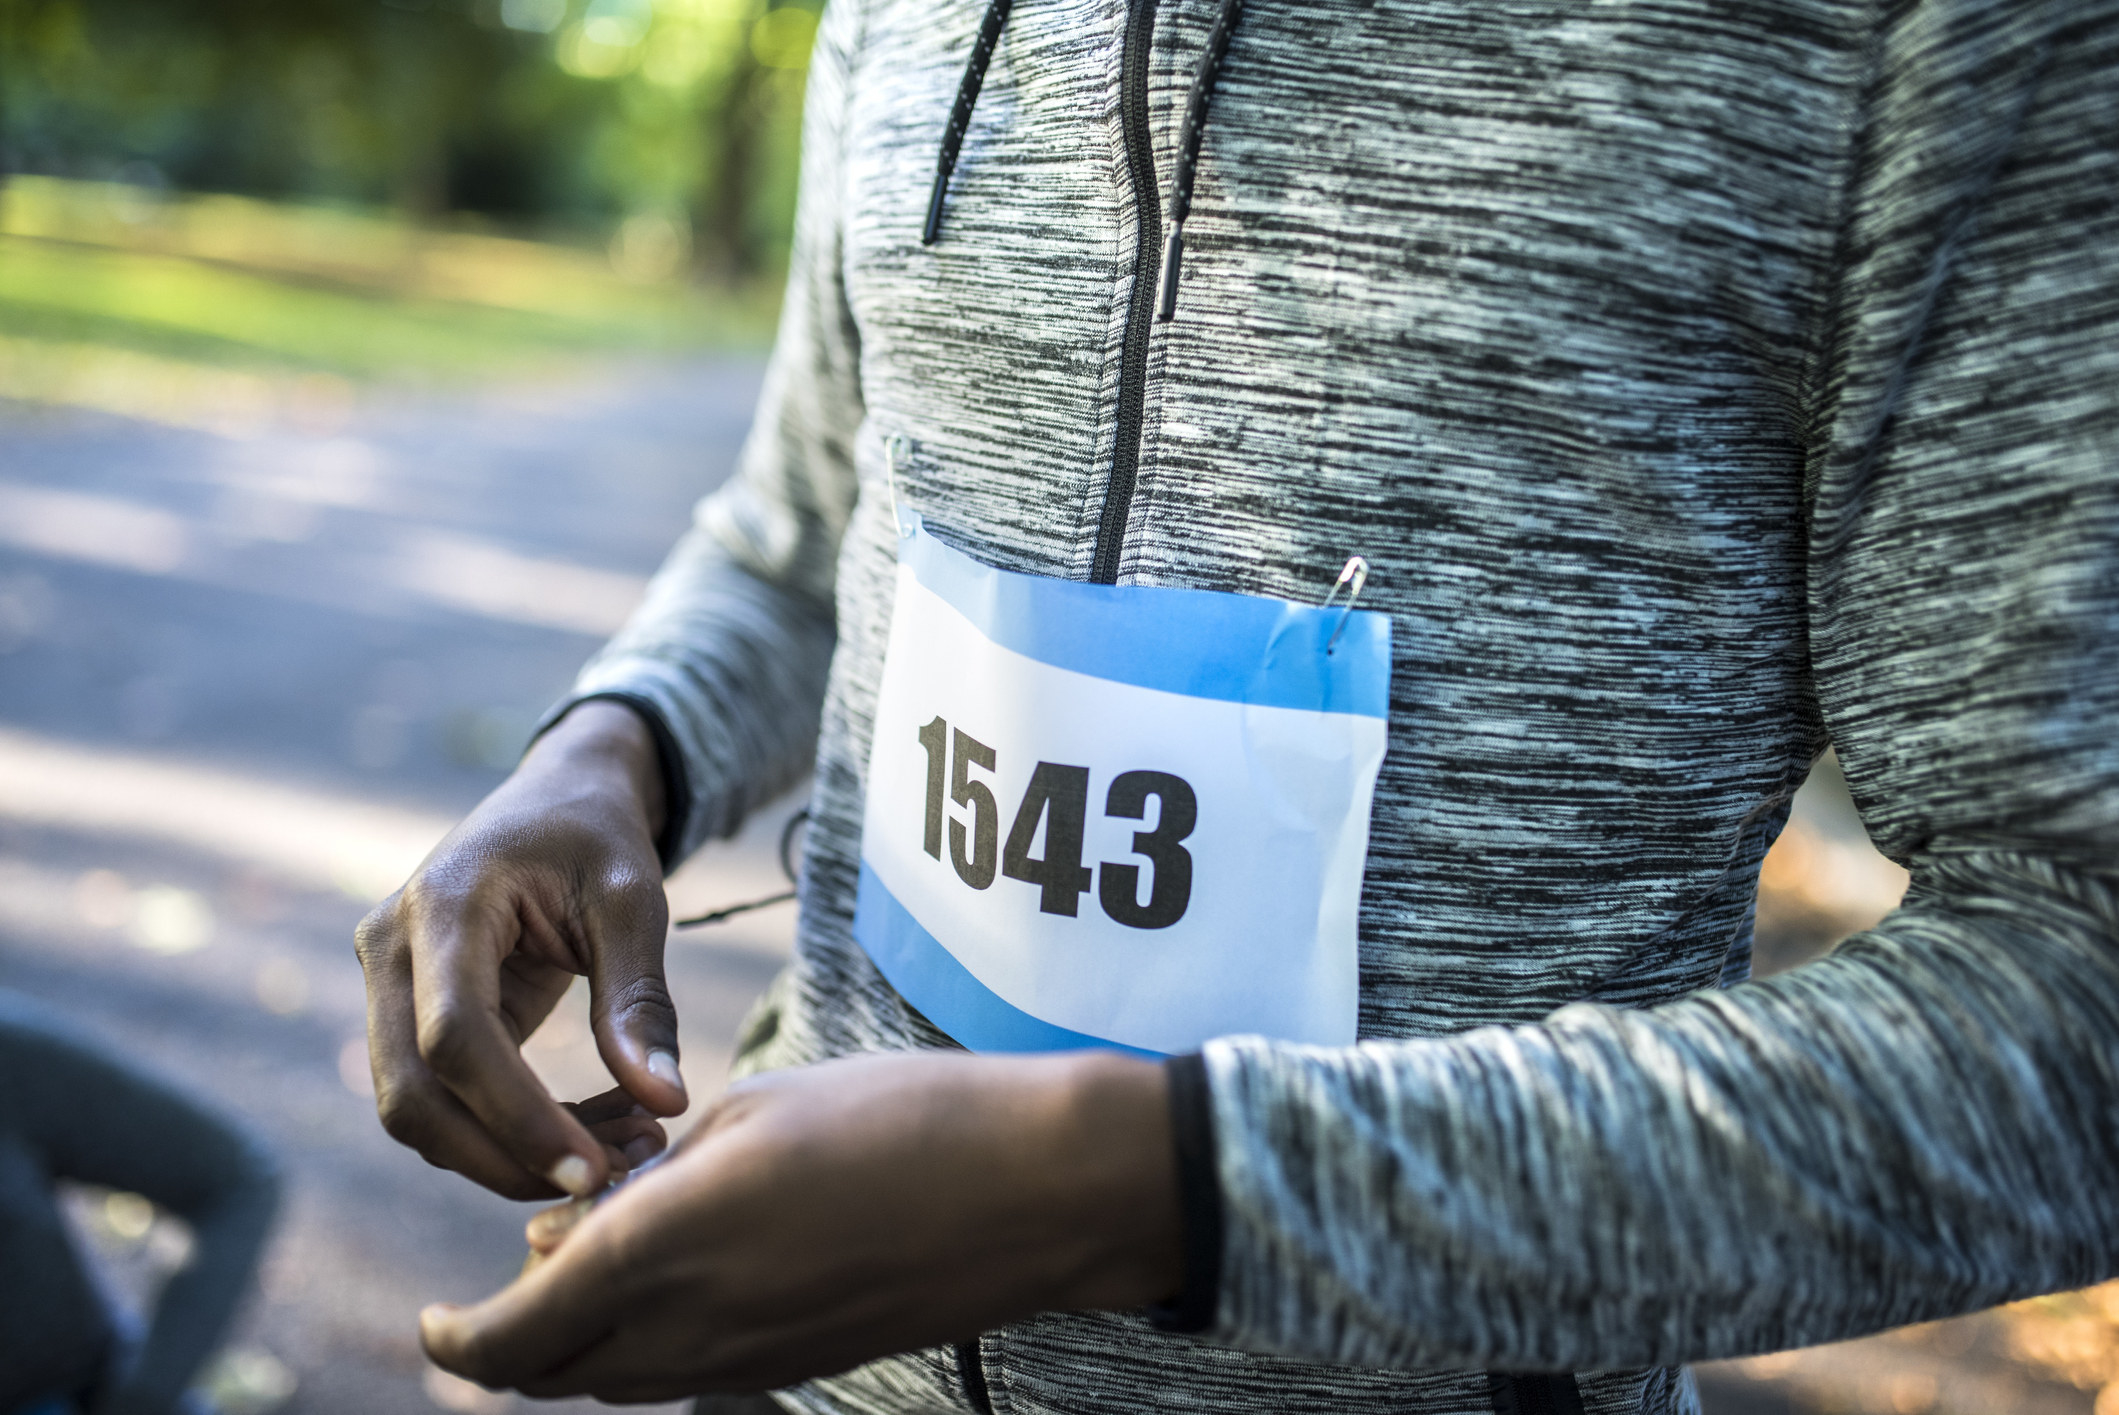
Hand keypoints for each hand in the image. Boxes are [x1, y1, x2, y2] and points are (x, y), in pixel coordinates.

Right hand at [355, 700, 686, 1200]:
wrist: (556, 798)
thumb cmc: (596, 837)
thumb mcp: (633, 899)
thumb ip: (641, 998)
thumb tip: (665, 1104)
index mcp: (442, 904)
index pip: (455, 1037)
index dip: (517, 1117)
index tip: (594, 1170)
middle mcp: (390, 948)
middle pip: (412, 1094)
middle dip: (505, 1158)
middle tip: (610, 1182)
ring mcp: (388, 986)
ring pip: (418, 1113)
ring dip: (508, 1156)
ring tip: (618, 1155)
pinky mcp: (410, 1017)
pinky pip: (443, 1100)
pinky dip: (508, 1133)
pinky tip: (590, 1132)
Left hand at [420, 1050, 1182, 1401]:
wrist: (1030, 1188)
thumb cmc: (892, 1118)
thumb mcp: (747, 1111)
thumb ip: (644, 1176)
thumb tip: (574, 1228)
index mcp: (658, 1252)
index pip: (508, 1340)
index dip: (453, 1339)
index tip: (432, 1317)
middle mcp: (689, 1331)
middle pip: (550, 1380)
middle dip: (508, 1341)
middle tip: (514, 1276)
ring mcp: (747, 1363)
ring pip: (614, 1382)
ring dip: (577, 1341)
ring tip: (596, 1256)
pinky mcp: (796, 1365)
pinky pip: (682, 1374)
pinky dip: (645, 1340)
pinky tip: (683, 1266)